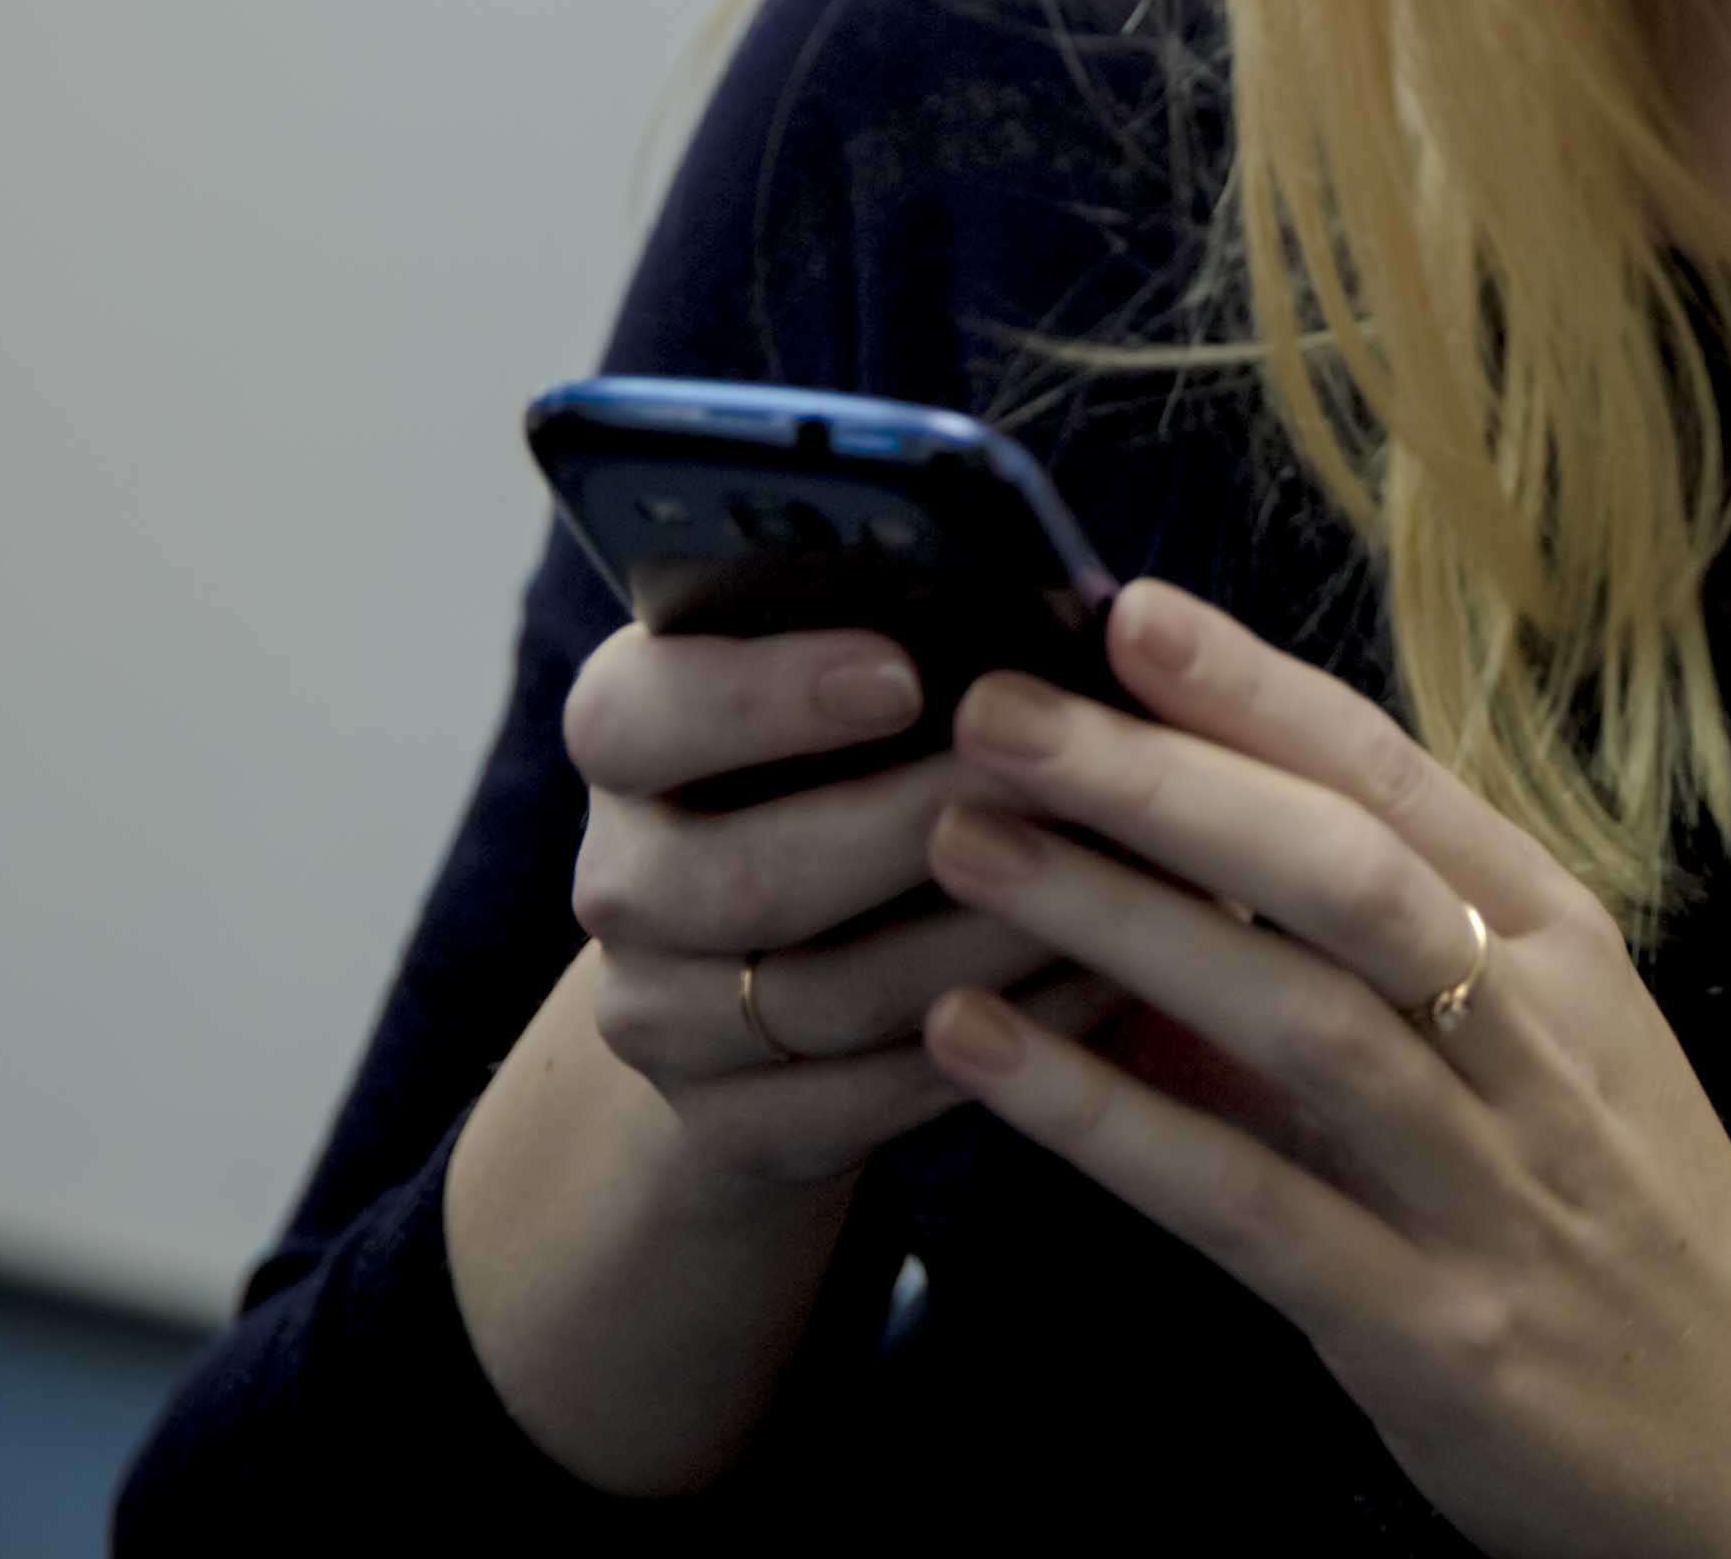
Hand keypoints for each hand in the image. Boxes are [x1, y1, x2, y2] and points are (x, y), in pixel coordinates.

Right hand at [554, 621, 1130, 1197]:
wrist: (761, 964)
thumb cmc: (839, 764)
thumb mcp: (836, 685)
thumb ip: (899, 640)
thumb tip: (1046, 606)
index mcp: (624, 737)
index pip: (636, 715)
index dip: (764, 698)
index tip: (905, 674)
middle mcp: (620, 881)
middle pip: (742, 878)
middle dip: (910, 828)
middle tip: (1049, 781)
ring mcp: (657, 1017)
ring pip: (825, 998)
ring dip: (981, 940)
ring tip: (1110, 880)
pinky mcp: (727, 1124)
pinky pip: (868, 1098)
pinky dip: (996, 1037)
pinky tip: (1103, 979)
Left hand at [914, 580, 1730, 1558]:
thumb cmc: (1628, 1224)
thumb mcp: (1539, 1056)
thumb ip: (1367, 968)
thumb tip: (1165, 870)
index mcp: (1560, 946)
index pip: (1398, 781)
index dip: (1258, 691)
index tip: (1128, 611)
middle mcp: (1530, 1041)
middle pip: (1343, 871)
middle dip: (1167, 777)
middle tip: (1002, 710)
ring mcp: (1484, 1185)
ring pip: (1296, 1016)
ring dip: (1117, 919)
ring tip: (968, 844)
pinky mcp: (1427, 1327)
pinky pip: (1247, 1203)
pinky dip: (1109, 1121)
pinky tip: (987, 1053)